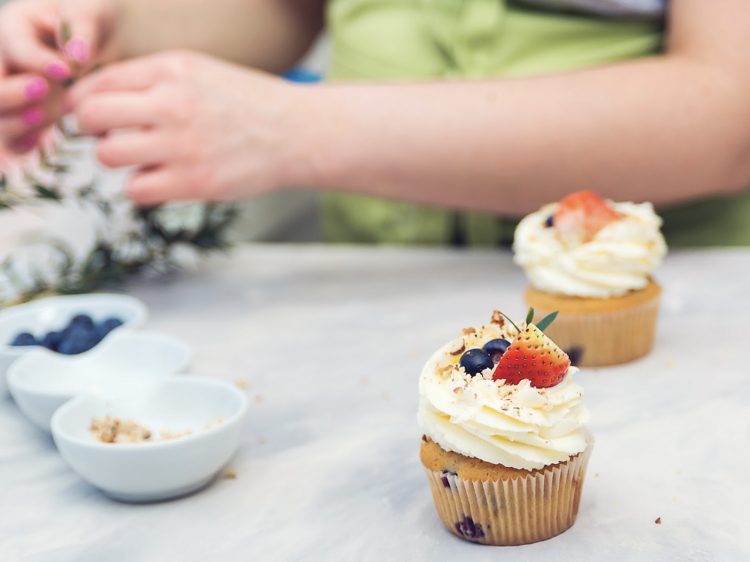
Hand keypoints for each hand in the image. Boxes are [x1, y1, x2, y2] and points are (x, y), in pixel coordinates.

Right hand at [0, 0, 115, 153]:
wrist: (104, 43)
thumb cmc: (93, 21)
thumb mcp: (90, 12)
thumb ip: (82, 28)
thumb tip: (77, 55)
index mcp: (15, 29)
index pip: (16, 47)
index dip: (37, 61)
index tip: (66, 70)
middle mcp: (6, 63)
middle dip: (10, 93)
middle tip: (43, 91)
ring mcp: (14, 94)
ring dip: (13, 122)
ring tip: (41, 117)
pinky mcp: (27, 118)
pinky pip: (12, 140)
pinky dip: (21, 145)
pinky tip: (39, 144)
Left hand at [68, 50, 316, 204]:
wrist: (298, 133)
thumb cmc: (250, 105)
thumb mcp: (200, 71)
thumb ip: (152, 80)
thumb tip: (100, 100)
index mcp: (172, 69)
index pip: (97, 83)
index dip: (86, 103)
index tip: (94, 115)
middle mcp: (173, 103)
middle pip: (91, 117)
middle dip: (92, 130)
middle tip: (111, 137)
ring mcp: (183, 144)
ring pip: (107, 155)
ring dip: (119, 160)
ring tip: (145, 157)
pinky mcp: (195, 182)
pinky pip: (136, 190)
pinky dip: (144, 187)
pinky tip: (165, 178)